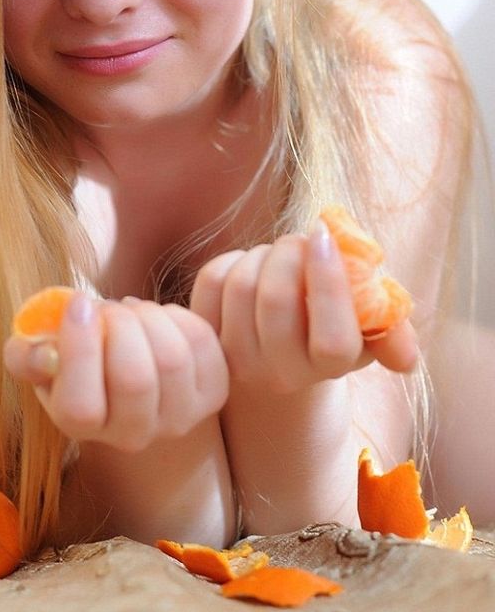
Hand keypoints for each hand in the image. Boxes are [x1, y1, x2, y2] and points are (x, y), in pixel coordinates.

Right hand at [3, 294, 228, 451]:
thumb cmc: (78, 359)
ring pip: (172, 358)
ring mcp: (179, 418)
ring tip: (131, 311)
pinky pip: (202, 342)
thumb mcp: (41, 356)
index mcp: (82, 428)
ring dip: (148, 316)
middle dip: (119, 324)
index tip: (78, 303)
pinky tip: (157, 319)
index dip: (79, 348)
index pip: (81, 406)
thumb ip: (26, 354)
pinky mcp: (214, 392)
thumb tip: (44, 352)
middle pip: (134, 379)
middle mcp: (133, 435)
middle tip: (108, 306)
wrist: (131, 374)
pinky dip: (177, 316)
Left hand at [190, 223, 417, 394]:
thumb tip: (405, 358)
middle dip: (289, 252)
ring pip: (241, 285)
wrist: (279, 357)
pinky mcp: (205, 336)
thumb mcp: (370, 330)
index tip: (325, 236)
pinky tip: (251, 263)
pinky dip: (234, 257)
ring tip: (279, 253)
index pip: (333, 339)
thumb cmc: (331, 327)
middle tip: (301, 239)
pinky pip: (212, 280)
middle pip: (275, 300)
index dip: (329, 281)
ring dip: (263, 252)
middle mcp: (278, 374)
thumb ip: (393, 334)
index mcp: (327, 368)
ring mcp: (235, 359)